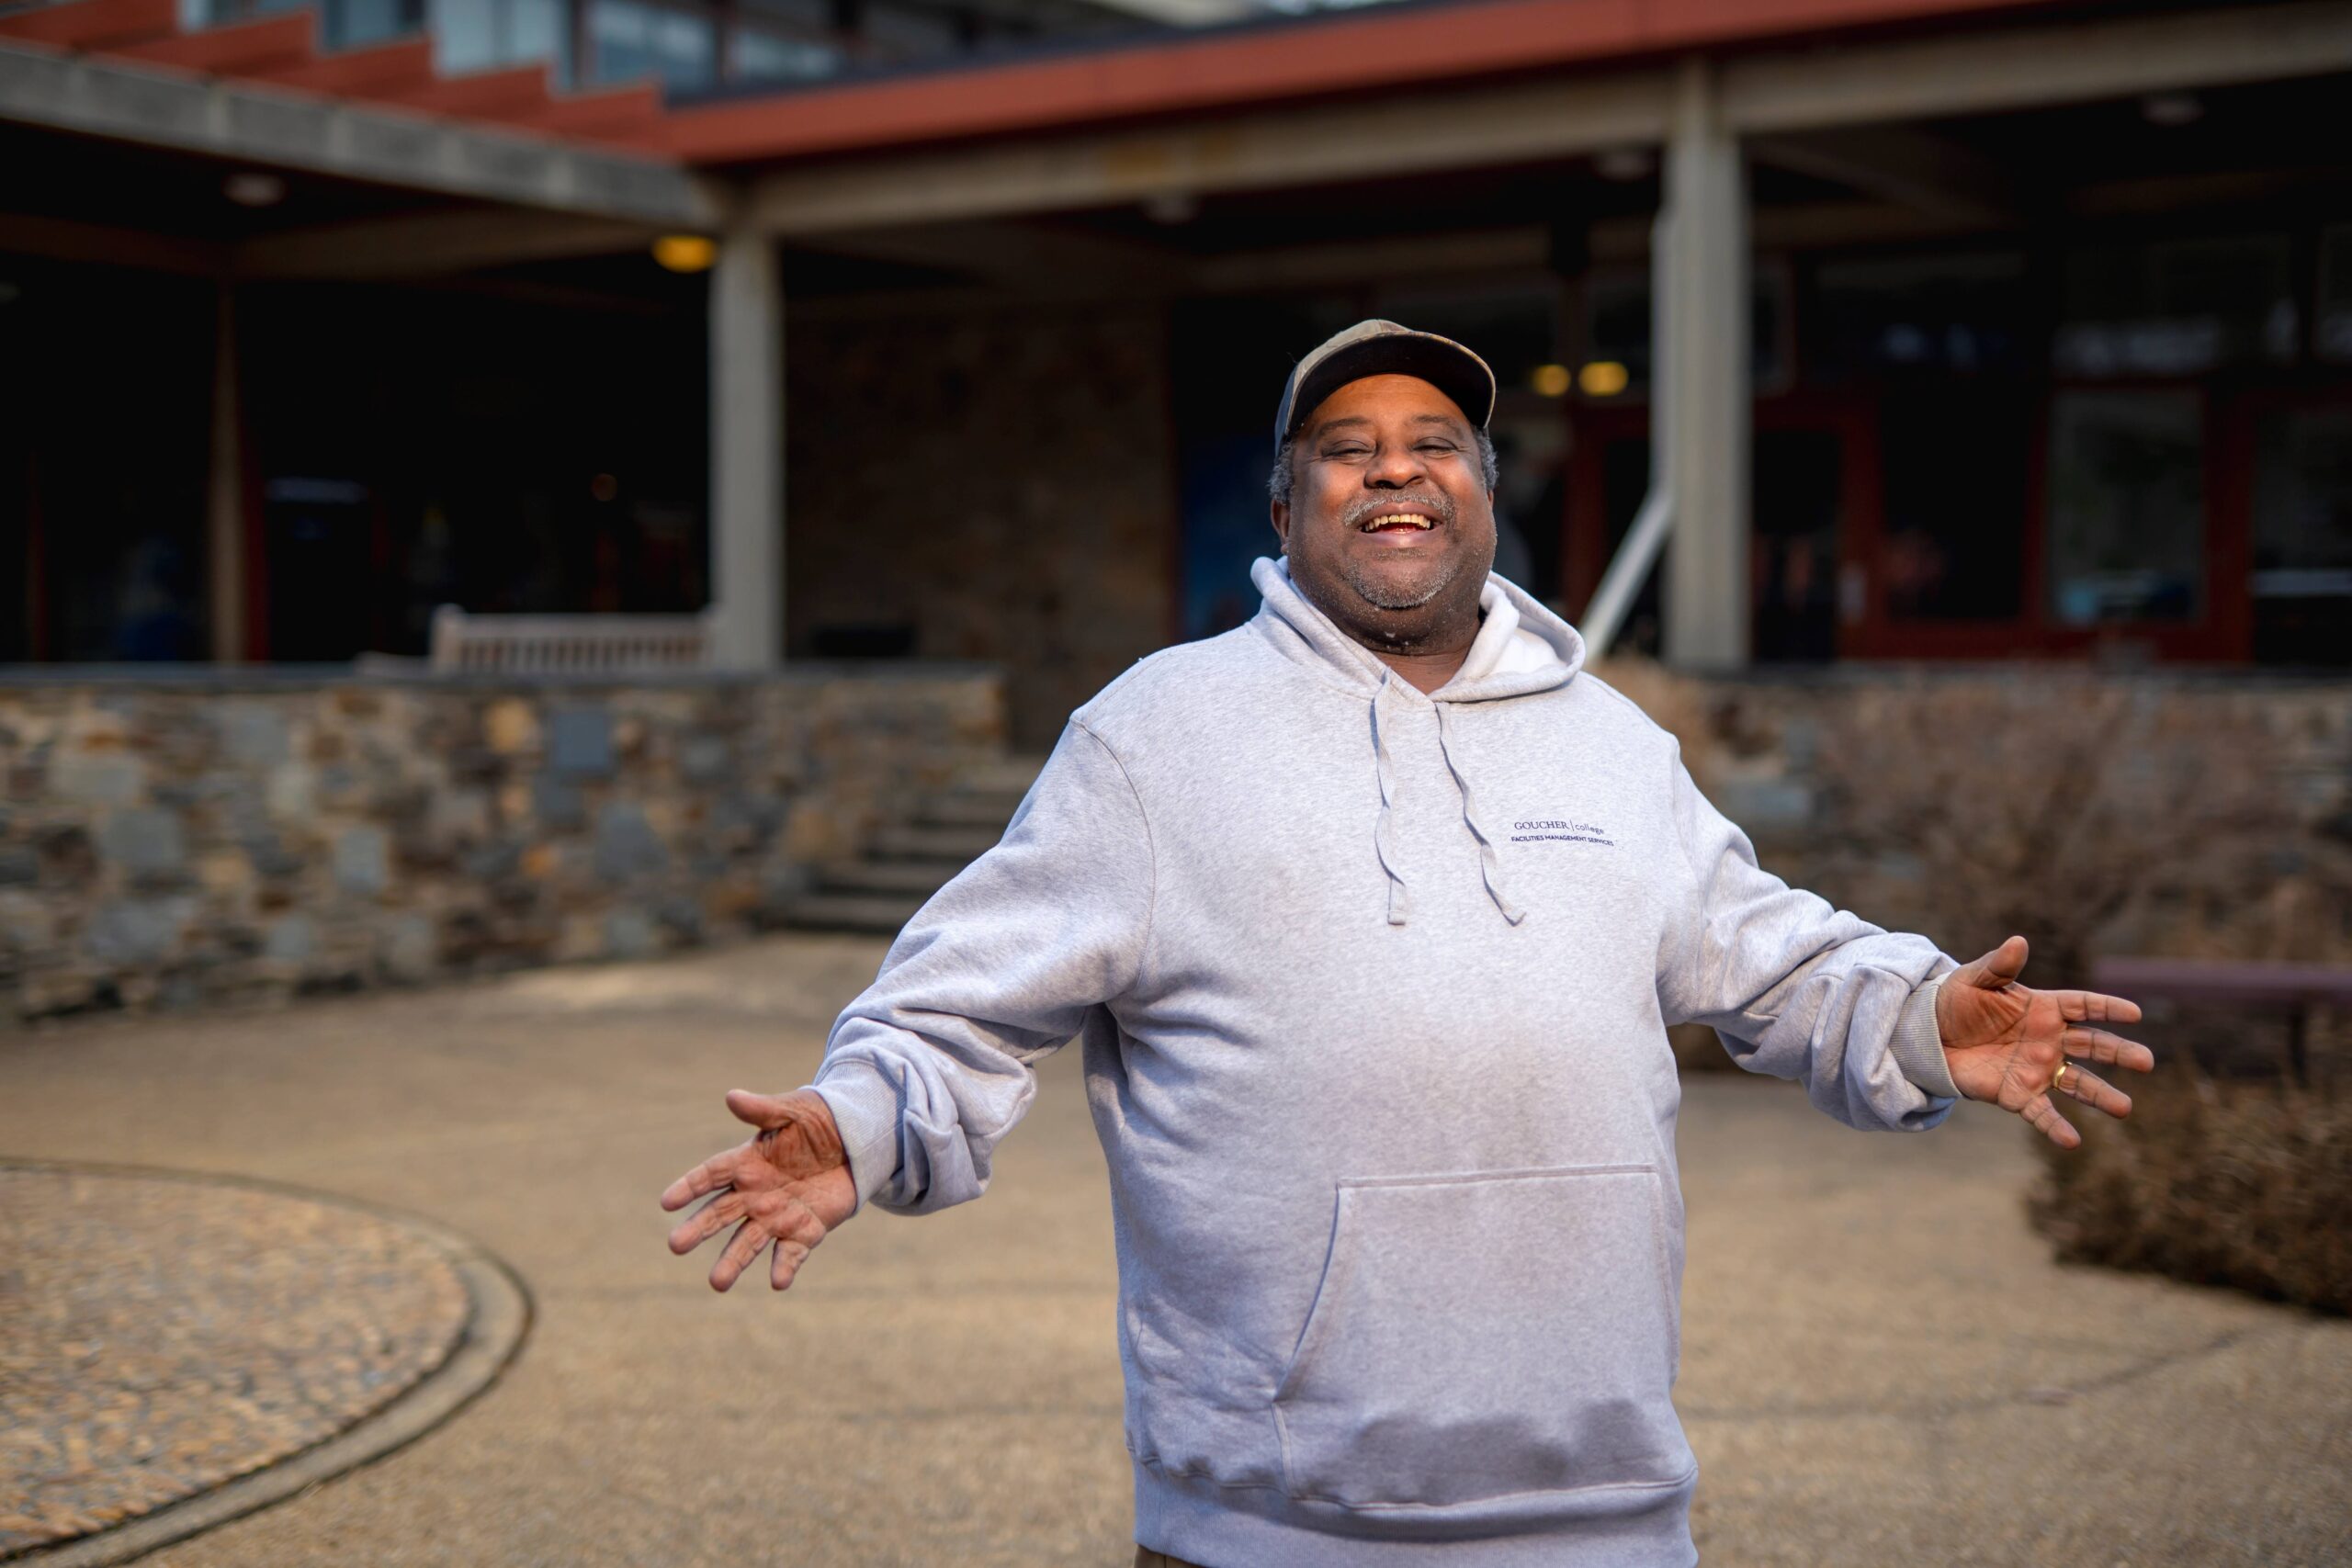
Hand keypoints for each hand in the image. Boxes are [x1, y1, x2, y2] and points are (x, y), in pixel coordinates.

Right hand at [661, 1088, 857, 1291]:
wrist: (857, 1141)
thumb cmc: (818, 1121)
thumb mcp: (793, 1110)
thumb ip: (762, 1110)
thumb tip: (731, 1096)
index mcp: (747, 1163)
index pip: (710, 1176)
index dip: (688, 1187)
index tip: (666, 1202)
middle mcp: (755, 1194)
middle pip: (720, 1214)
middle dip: (698, 1230)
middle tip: (675, 1246)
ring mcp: (777, 1216)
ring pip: (748, 1242)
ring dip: (733, 1262)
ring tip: (718, 1283)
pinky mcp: (805, 1231)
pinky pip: (791, 1253)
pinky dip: (784, 1267)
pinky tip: (778, 1282)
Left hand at [1936, 935, 2154, 1148]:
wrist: (1929, 1034)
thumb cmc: (1957, 1001)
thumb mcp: (1975, 980)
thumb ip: (1999, 965)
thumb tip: (2018, 942)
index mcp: (2044, 1008)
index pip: (2084, 1006)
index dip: (2108, 1008)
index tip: (2135, 1013)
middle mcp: (2049, 1040)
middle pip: (2093, 1045)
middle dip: (2120, 1053)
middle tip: (2147, 1061)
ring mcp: (2037, 1070)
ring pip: (2078, 1083)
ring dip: (2101, 1096)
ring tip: (2125, 1109)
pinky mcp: (2017, 1095)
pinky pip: (2041, 1113)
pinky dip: (2056, 1127)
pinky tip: (2073, 1141)